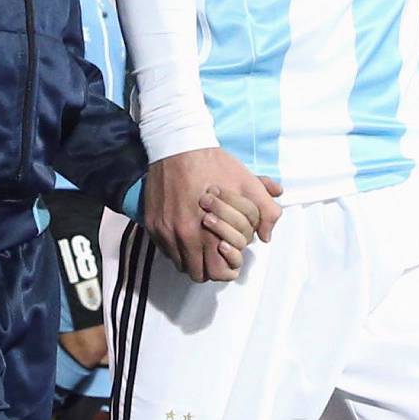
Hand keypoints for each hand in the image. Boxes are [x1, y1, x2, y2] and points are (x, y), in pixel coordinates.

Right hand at [143, 150, 282, 284]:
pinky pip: (165, 250)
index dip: (227, 268)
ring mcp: (166, 231)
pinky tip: (185, 232)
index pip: (218, 272)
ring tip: (200, 243)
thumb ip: (265, 211)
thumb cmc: (214, 164)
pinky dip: (176, 247)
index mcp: (210, 231)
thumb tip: (266, 236)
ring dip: (191, 258)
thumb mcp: (248, 183)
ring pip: (180, 264)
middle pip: (198, 274)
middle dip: (209, 268)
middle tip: (215, 254)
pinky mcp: (153, 224)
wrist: (178, 145)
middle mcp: (185, 236)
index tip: (228, 257)